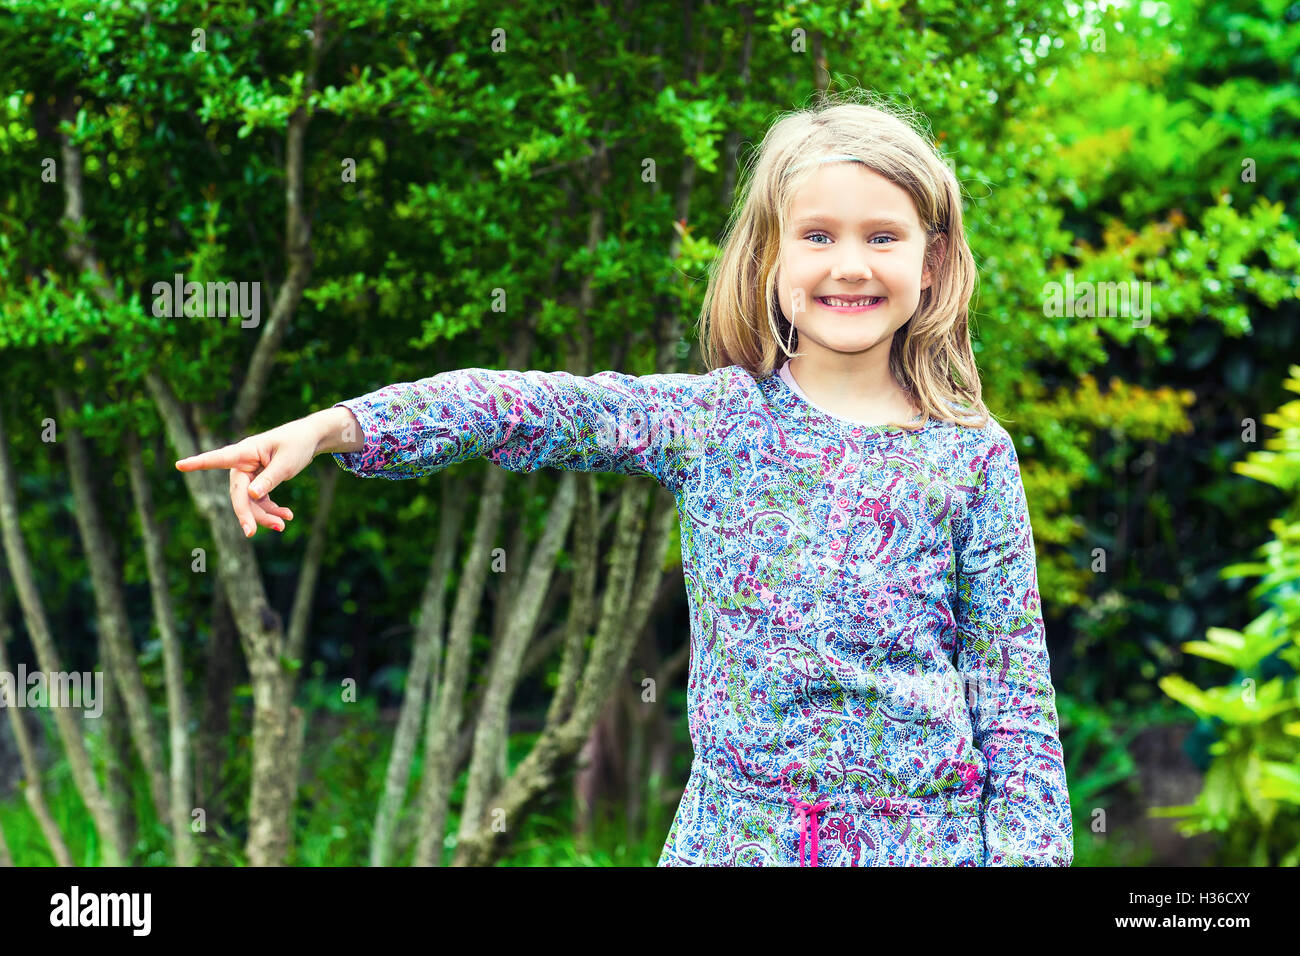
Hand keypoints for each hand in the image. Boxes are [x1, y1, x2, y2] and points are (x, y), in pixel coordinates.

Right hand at [174, 417, 321, 536]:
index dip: (199, 463)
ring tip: (283, 524)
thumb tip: (251, 494)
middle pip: (238, 493)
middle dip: (246, 513)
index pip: (219, 458)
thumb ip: (270, 478)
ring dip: (264, 515)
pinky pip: (260, 501)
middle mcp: (243, 464)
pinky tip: (287, 516)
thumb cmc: (296, 444)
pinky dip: (272, 511)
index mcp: (246, 451)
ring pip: (249, 502)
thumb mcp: (286, 462)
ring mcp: (250, 474)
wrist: (309, 439)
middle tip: (250, 533)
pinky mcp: (259, 482)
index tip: (179, 465)